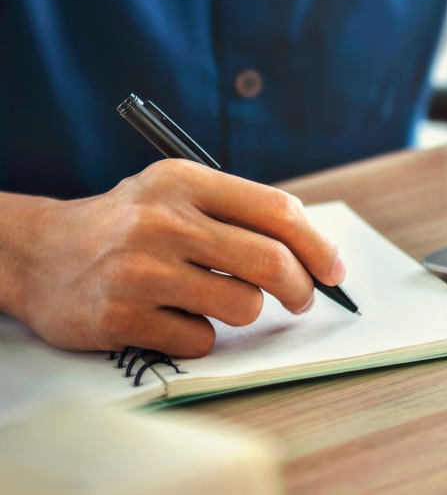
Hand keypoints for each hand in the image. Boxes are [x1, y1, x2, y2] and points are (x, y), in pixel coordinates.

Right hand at [0, 160, 343, 356]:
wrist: (38, 253)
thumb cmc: (127, 223)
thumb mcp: (176, 192)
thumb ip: (237, 211)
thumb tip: (313, 252)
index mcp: (185, 181)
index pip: (277, 211)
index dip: (318, 245)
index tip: (333, 269)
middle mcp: (163, 220)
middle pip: (270, 261)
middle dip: (301, 288)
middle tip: (303, 300)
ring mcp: (140, 270)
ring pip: (243, 306)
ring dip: (244, 311)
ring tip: (214, 299)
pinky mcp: (121, 317)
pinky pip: (201, 340)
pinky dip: (200, 335)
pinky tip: (172, 317)